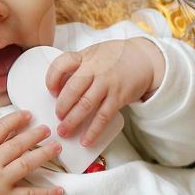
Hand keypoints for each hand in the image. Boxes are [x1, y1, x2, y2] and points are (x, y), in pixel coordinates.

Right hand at [0, 110, 65, 194]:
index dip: (15, 120)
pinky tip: (60, 190)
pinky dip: (47, 193)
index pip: (0, 129)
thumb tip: (4, 136)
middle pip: (17, 144)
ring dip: (44, 155)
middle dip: (35, 135)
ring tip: (56, 148)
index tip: (28, 115)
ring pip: (26, 164)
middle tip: (48, 129)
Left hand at [45, 37, 165, 146]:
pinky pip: (103, 117)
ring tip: (64, 131)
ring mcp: (107, 83)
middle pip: (72, 89)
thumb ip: (77, 67)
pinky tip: (86, 140)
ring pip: (85, 104)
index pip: (62, 64)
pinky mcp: (118, 97)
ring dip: (72, 121)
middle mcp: (95, 69)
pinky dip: (93, 131)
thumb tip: (58, 89)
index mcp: (85, 56)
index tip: (50, 91)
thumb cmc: (114, 58)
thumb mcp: (93, 54)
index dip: (52, 79)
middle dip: (61, 107)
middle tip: (57, 117)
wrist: (144, 59)